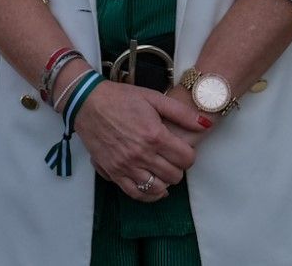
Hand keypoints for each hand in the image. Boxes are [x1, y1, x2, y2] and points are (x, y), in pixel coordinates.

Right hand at [73, 78, 208, 201]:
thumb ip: (181, 112)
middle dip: (177, 167)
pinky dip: (149, 194)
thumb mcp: (152, 97)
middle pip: (175, 176)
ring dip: (164, 180)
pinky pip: (136, 193)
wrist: (86, 102)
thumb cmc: (120, 97)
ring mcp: (126, 165)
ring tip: (160, 169)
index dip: (188, 154)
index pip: (187, 159)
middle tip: (170, 157)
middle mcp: (142, 154)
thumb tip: (205, 125)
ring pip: (159, 188)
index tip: (181, 148)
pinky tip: (153, 186)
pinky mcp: (113, 172)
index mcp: (154, 135)